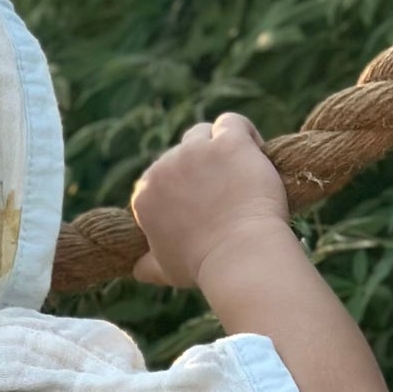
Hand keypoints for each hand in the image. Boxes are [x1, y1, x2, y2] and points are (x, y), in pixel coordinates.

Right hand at [130, 112, 290, 289]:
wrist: (238, 256)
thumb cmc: (202, 265)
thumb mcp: (165, 270)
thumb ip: (147, 264)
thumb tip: (136, 269)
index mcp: (144, 196)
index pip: (162, 177)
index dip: (184, 187)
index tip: (205, 203)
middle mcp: (163, 167)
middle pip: (182, 152)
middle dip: (202, 167)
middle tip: (227, 190)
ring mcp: (195, 152)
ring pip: (203, 132)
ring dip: (219, 144)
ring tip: (242, 168)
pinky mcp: (228, 143)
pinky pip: (231, 122)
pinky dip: (245, 133)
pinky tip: (255, 152)